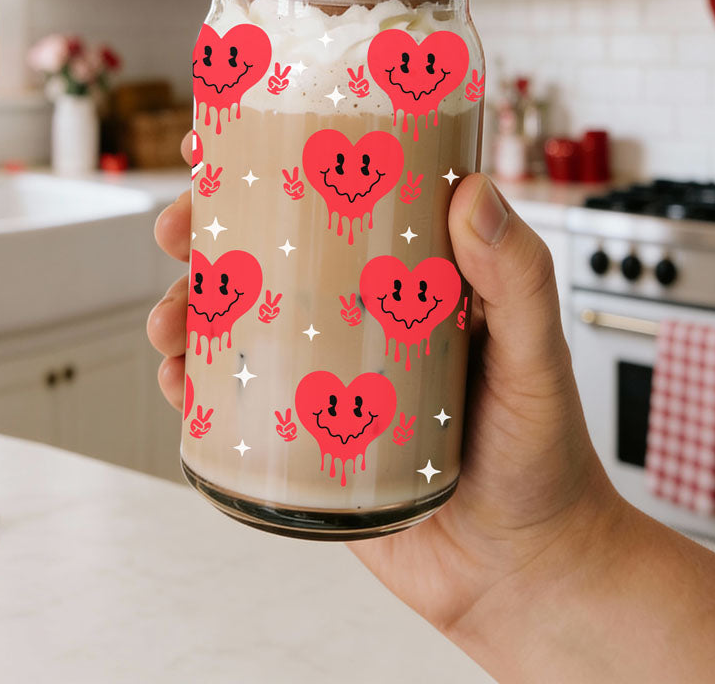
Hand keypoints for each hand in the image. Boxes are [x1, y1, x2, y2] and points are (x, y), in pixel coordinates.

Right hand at [148, 144, 616, 626]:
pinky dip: (195, 385)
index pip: (335, 201)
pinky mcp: (304, 440)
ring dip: (185, 310)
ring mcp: (325, 378)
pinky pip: (235, 403)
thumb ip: (518, 277)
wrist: (526, 574)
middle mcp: (358, 317)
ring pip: (238, 325)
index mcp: (406, 277)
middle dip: (205, 234)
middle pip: (266, 256)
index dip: (274, 165)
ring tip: (169, 324)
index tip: (223, 141)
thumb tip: (474, 191)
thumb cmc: (545, 455)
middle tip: (175, 231)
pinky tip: (178, 383)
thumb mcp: (537, 355)